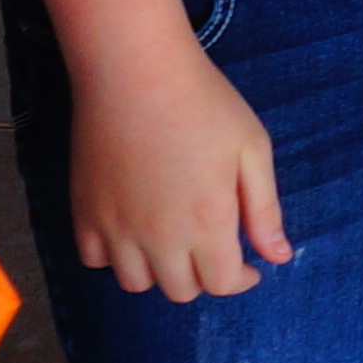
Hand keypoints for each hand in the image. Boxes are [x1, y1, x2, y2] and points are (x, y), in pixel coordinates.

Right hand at [68, 42, 287, 300]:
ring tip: (172, 241)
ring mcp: (115, 228)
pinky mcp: (84, 211)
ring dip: (159, 272)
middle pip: (180, 291)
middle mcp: (159, 237)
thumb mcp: (252, 150)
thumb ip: (265, 210)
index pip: (221, 285)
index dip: (239, 279)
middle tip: (211, 246)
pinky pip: (94, 259)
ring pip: (135, 283)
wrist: (136, 71)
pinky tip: (131, 231)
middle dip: (203, 276)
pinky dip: (114, 257)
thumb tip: (278, 258)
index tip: (247, 265)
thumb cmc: (205, 105)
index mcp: (207, 224)